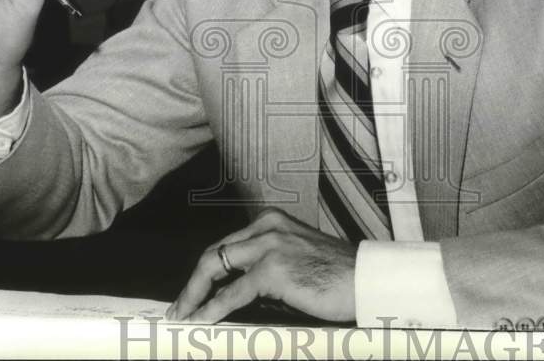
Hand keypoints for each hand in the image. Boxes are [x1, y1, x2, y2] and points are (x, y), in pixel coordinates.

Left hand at [166, 208, 356, 323]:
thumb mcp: (296, 257)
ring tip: (182, 315)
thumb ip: (268, 264)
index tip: (192, 289)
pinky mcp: (272, 270)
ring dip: (193, 295)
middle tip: (179, 306)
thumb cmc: (337, 275)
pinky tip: (200, 321)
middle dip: (192, 282)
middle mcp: (266, 227)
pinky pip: (231, 293)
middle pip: (214, 253)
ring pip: (215, 267)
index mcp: (271, 222)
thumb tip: (236, 290)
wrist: (365, 280)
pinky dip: (211, 309)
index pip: (226, 244)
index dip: (205, 269)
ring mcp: (268, 246)